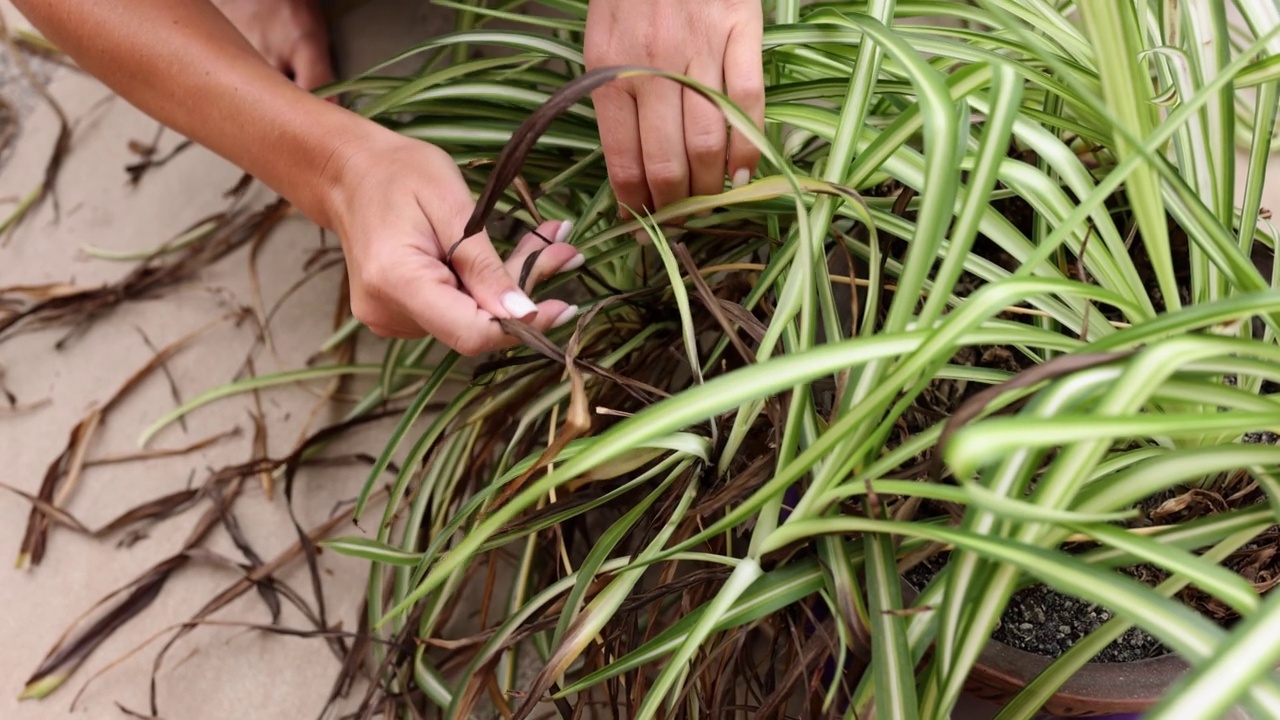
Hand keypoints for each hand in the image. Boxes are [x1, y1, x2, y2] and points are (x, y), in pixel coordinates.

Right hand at [324, 129, 583, 353]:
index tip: (563, 305)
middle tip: (566, 251)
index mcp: (397, 282)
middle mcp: (389, 312)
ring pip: (471, 317)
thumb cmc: (399, 174)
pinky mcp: (401, 315)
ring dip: (511, 284)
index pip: (470, 333)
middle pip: (475, 326)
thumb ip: (485, 265)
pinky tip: (513, 253)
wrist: (350, 173)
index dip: (520, 326)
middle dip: (525, 293)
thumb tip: (523, 314)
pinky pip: (456, 309)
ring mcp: (391, 318)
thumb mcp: (452, 205)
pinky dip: (487, 284)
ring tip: (547, 241)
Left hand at [584, 0, 764, 217]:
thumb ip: (613, 95)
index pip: (624, 159)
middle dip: (676, 205)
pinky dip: (751, 144)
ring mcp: (699, 48)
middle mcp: (652, 65)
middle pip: (669, 162)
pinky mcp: (739, 30)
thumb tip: (630, 166)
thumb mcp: (601, 38)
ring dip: (712, 185)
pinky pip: (748, 102)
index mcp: (608, 70)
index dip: (636, 203)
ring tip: (711, 202)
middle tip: (681, 221)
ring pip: (709, 140)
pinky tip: (747, 168)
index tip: (643, 224)